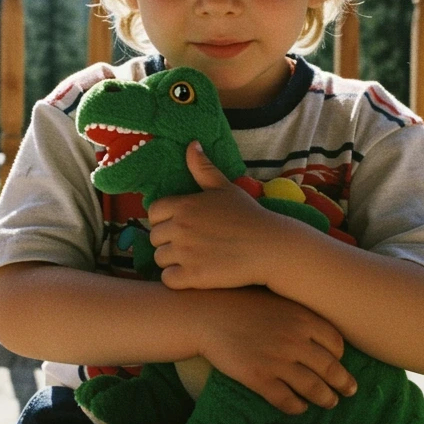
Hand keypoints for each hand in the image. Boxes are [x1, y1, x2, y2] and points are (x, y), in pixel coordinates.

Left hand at [148, 141, 286, 289]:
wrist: (270, 246)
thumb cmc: (248, 215)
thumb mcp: (224, 187)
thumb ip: (203, 168)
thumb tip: (191, 144)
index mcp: (184, 205)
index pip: (154, 212)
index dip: (164, 219)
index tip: (181, 225)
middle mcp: (180, 228)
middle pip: (155, 237)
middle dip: (169, 241)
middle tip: (191, 244)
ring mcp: (185, 253)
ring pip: (160, 259)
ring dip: (172, 261)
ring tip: (193, 259)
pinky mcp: (193, 276)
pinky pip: (167, 279)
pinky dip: (177, 279)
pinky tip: (193, 274)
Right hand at [192, 287, 357, 415]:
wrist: (207, 314)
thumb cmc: (242, 304)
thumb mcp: (276, 300)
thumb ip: (299, 315)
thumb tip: (320, 333)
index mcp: (301, 317)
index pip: (336, 343)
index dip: (340, 356)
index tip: (339, 362)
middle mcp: (294, 340)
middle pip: (330, 368)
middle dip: (343, 383)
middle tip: (350, 391)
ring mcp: (277, 360)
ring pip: (313, 388)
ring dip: (325, 399)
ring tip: (329, 402)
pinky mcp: (259, 378)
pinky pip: (287, 401)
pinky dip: (297, 408)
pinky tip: (300, 408)